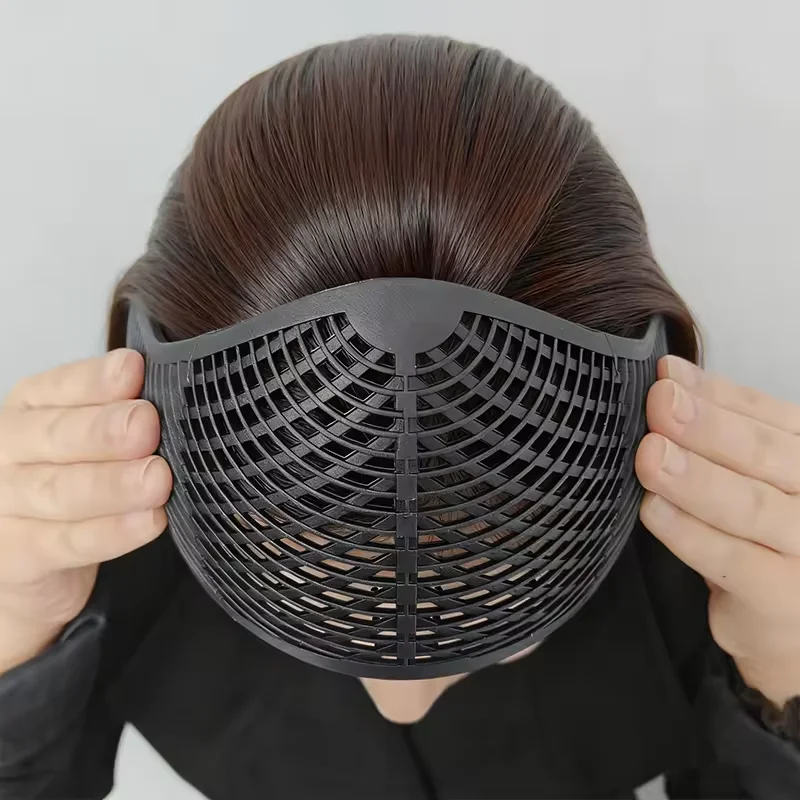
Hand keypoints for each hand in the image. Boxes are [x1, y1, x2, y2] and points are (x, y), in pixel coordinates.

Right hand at [0, 350, 171, 673]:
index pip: (60, 386)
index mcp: (30, 409)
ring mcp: (6, 504)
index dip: (97, 380)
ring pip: (59, 491)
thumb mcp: (88, 440)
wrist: (30, 557)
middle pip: (55, 436)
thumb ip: (121, 414)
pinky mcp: (19, 555)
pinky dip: (112, 532)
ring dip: (114, 484)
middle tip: (146, 425)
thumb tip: (170, 393)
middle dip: (104, 431)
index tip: (133, 369)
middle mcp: (9, 450)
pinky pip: (67, 543)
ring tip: (157, 478)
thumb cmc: (71, 478)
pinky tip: (150, 520)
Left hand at [636, 356, 799, 706]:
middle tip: (660, 402)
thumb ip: (720, 430)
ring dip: (696, 478)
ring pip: (752, 506)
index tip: (667, 375)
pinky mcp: (783, 599)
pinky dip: (689, 533)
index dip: (718, 393)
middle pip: (767, 455)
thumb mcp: (750, 476)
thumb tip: (669, 378)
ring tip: (651, 454)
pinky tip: (654, 510)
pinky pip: (733, 561)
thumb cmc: (762, 538)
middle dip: (708, 427)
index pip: (770, 417)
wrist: (787, 621)